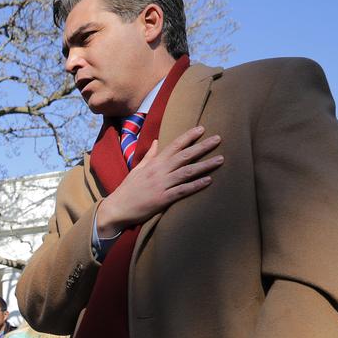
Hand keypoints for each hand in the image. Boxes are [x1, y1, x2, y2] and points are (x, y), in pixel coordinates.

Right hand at [97, 126, 222, 236]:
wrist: (117, 208)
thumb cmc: (127, 189)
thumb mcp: (137, 169)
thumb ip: (149, 156)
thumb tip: (155, 142)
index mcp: (153, 163)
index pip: (173, 146)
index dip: (188, 137)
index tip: (202, 128)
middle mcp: (159, 171)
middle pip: (184, 156)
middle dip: (202, 147)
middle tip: (218, 138)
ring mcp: (161, 185)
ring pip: (187, 172)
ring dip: (205, 165)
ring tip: (220, 159)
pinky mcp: (162, 199)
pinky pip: (182, 190)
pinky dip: (196, 185)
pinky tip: (208, 181)